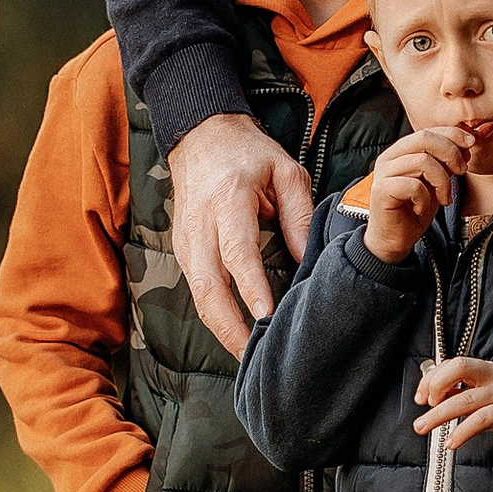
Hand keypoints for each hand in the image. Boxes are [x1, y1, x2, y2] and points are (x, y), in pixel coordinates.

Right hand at [167, 112, 313, 359]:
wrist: (201, 136)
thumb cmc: (249, 153)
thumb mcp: (286, 171)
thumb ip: (300, 216)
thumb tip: (310, 262)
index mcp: (228, 199)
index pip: (237, 252)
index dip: (251, 288)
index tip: (267, 317)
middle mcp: (200, 223)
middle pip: (207, 284)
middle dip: (229, 325)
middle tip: (254, 355)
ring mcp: (186, 238)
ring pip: (197, 293)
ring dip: (220, 327)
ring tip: (247, 354)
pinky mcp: (181, 248)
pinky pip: (195, 288)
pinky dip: (213, 314)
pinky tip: (234, 332)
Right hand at [362, 129, 469, 265]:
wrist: (395, 239)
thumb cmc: (415, 209)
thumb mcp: (437, 181)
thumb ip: (447, 162)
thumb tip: (468, 143)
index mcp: (402, 150)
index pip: (429, 131)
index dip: (453, 134)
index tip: (472, 143)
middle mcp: (390, 157)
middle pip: (425, 138)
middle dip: (451, 153)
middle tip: (460, 172)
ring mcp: (384, 173)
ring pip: (423, 161)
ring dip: (442, 181)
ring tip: (443, 198)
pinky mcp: (382, 190)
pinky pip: (414, 185)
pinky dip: (425, 198)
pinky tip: (421, 207)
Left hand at [413, 356, 492, 455]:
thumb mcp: (491, 398)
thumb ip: (467, 397)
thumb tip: (437, 401)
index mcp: (488, 369)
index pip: (453, 363)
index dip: (432, 378)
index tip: (421, 397)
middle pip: (458, 368)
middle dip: (434, 385)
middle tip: (424, 407)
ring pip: (464, 398)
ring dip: (438, 415)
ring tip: (423, 427)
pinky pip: (481, 419)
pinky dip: (463, 431)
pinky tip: (452, 442)